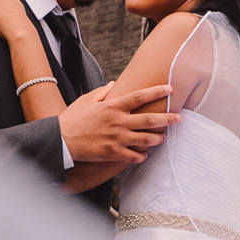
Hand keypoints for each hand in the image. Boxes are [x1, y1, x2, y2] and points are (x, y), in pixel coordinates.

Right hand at [59, 82, 181, 163]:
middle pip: (149, 119)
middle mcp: (118, 122)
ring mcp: (117, 138)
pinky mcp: (113, 153)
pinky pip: (133, 156)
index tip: (170, 89)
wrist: (60, 140)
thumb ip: (103, 92)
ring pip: (145, 139)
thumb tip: (115, 84)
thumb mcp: (86, 100)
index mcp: (112, 106)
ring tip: (165, 138)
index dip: (156, 92)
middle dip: (167, 118)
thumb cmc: (72, 119)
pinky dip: (141, 156)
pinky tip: (145, 154)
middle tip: (180, 118)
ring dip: (158, 138)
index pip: (139, 96)